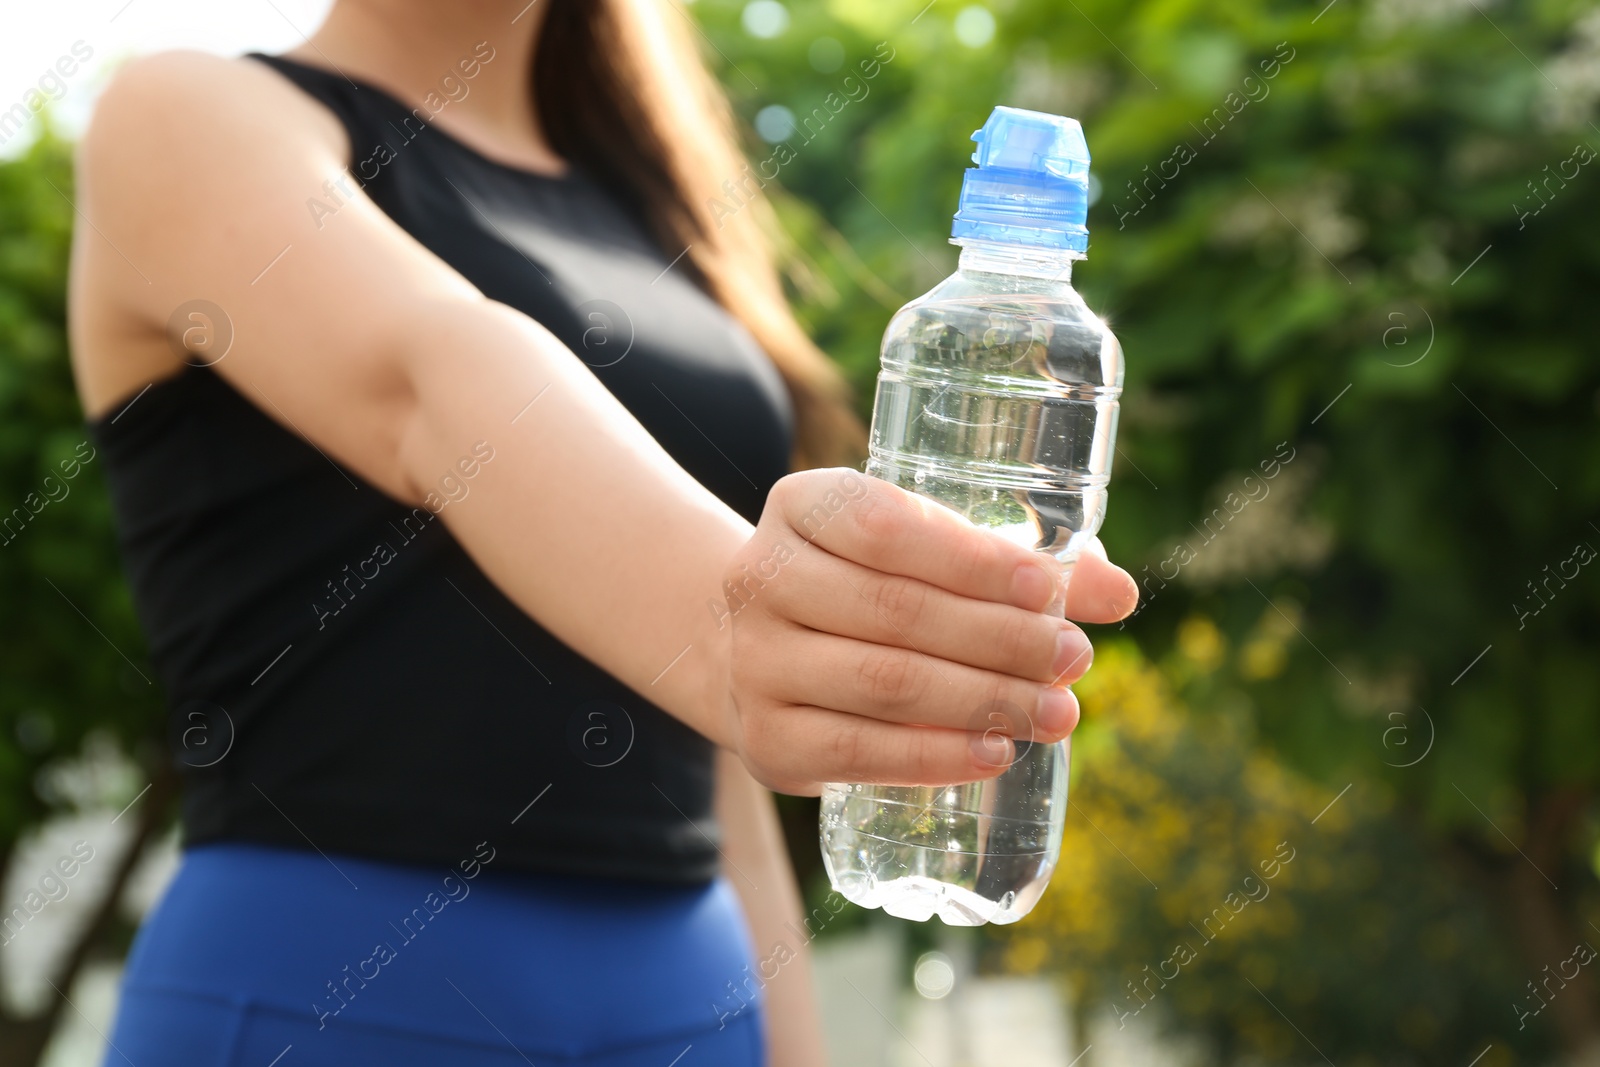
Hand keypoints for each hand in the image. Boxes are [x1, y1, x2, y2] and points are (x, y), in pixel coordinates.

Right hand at [721, 468, 1138, 794]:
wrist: (769, 655)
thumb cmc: (876, 588)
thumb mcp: (930, 552)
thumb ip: (1016, 564)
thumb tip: (1118, 593)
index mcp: (802, 505)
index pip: (888, 527)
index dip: (973, 560)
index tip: (1050, 589)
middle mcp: (761, 577)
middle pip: (894, 609)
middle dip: (998, 638)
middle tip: (1073, 658)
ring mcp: (755, 663)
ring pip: (882, 683)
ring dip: (982, 701)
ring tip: (1056, 712)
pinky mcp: (765, 740)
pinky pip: (856, 753)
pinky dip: (934, 755)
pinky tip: (995, 752)